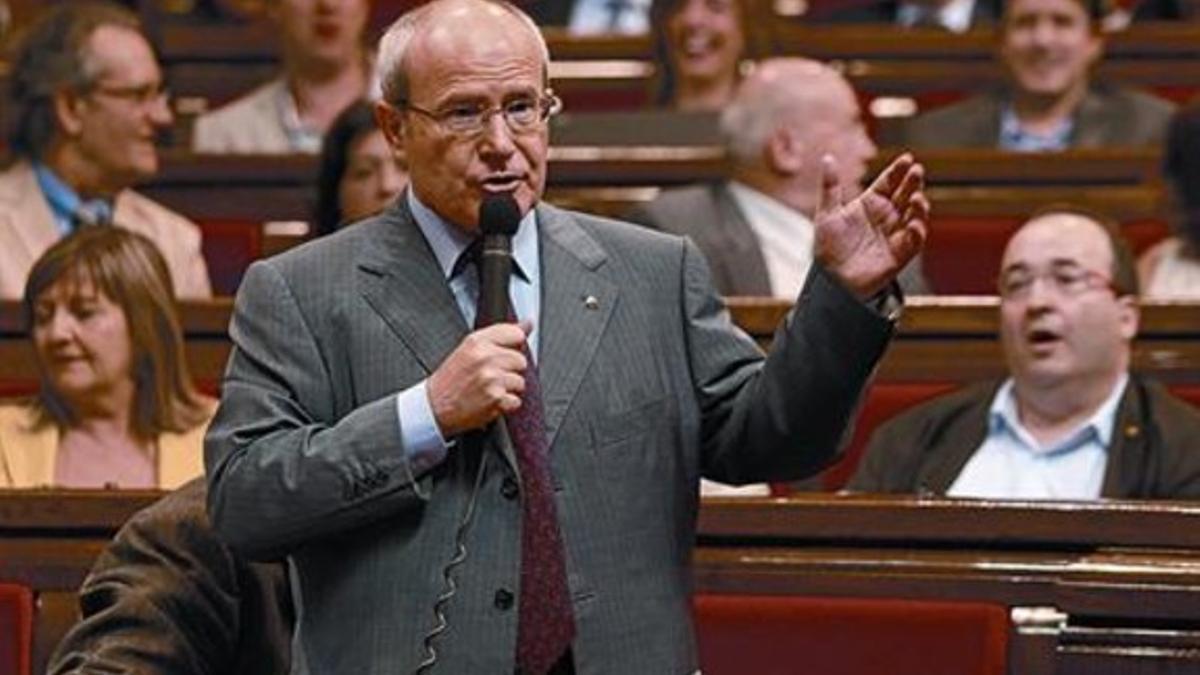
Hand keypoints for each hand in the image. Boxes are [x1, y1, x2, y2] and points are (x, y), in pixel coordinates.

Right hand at [427, 321, 530, 436]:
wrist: (434, 406)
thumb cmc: (450, 379)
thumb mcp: (470, 349)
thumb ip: (501, 335)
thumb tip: (528, 323)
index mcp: (477, 342)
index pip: (515, 334)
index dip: (514, 345)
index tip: (505, 353)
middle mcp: (485, 358)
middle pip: (521, 360)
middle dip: (509, 370)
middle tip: (490, 376)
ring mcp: (491, 378)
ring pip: (520, 382)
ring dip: (507, 389)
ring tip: (488, 389)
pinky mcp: (496, 398)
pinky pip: (516, 401)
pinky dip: (505, 405)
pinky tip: (489, 401)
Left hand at [814, 152, 929, 298]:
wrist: (830, 280)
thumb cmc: (829, 248)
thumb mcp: (827, 214)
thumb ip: (830, 186)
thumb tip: (827, 157)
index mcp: (870, 204)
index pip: (888, 182)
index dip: (897, 170)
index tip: (906, 158)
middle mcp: (886, 217)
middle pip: (905, 194)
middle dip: (912, 182)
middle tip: (916, 171)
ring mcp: (894, 234)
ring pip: (914, 215)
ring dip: (919, 206)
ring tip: (916, 197)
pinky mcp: (899, 254)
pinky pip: (914, 241)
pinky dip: (917, 231)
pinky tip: (914, 223)